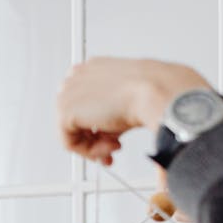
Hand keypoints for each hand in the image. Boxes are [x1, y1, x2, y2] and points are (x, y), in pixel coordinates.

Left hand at [57, 57, 210, 163]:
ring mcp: (69, 92)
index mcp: (94, 69)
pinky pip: (69, 142)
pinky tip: (108, 148)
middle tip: (113, 148)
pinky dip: (88, 152)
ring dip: (95, 146)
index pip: (83, 102)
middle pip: (76, 117)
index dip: (96, 124)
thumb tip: (108, 132)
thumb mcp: (128, 99)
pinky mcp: (66, 111)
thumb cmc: (151, 91)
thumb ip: (111, 113)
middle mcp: (79, 78)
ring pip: (72, 131)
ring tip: (114, 147)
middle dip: (94, 137)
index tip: (110, 136)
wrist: (156, 91)